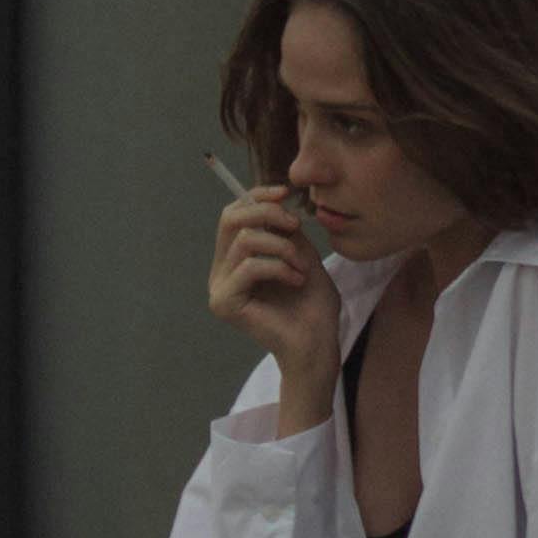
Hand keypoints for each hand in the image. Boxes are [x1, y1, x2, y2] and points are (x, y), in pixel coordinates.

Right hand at [207, 180, 340, 424]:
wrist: (318, 343)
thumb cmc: (313, 305)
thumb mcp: (301, 255)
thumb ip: (283, 230)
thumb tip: (274, 200)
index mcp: (235, 259)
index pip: (233, 214)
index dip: (257, 197)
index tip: (286, 194)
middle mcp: (221, 272)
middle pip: (229, 219)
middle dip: (267, 214)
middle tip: (295, 227)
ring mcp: (219, 288)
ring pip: (244, 241)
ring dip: (282, 247)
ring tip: (301, 267)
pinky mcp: (224, 303)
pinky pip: (250, 266)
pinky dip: (280, 267)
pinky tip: (297, 281)